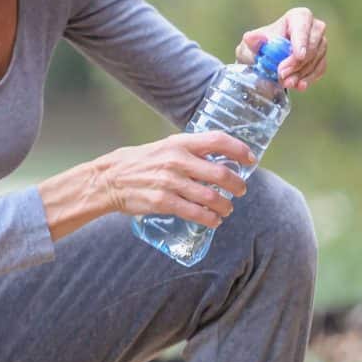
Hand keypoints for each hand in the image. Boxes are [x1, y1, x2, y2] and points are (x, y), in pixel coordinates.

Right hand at [94, 133, 255, 228]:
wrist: (111, 179)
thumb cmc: (141, 162)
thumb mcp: (166, 146)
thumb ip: (191, 150)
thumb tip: (220, 157)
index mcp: (180, 143)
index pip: (218, 140)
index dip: (239, 149)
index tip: (250, 159)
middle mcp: (177, 160)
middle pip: (221, 173)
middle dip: (237, 184)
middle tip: (241, 190)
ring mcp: (171, 182)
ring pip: (211, 197)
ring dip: (226, 205)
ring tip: (228, 209)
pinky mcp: (164, 202)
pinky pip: (195, 213)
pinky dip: (210, 219)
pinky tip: (214, 220)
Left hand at [236, 6, 326, 89]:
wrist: (264, 62)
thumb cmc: (260, 48)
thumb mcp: (251, 44)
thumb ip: (252, 41)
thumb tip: (251, 37)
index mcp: (298, 17)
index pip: (303, 25)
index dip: (302, 40)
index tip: (298, 56)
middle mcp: (313, 28)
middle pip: (312, 45)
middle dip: (297, 63)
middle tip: (282, 74)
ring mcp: (320, 44)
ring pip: (316, 59)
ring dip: (301, 73)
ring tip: (285, 82)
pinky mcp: (321, 59)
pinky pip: (319, 70)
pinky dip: (308, 79)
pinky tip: (298, 85)